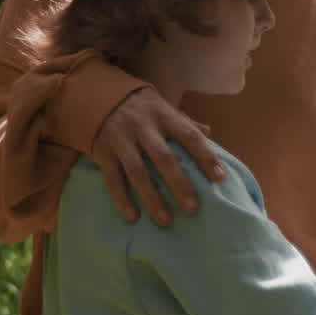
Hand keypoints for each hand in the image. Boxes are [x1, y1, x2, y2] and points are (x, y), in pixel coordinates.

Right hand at [91, 87, 223, 224]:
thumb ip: (184, 122)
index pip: (189, 136)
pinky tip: (133, 216)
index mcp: (164, 115)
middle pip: (164, 158)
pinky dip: (122, 199)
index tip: (219, 178)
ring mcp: (121, 139)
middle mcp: (143, 126)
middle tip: (193, 209)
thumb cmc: (141, 107)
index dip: (205, 156)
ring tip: (165, 221)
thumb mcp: (163, 107)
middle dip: (179, 185)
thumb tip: (209, 134)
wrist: (96, 93)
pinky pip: (113, 178)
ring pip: (138, 172)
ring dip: (152, 198)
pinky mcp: (103, 152)